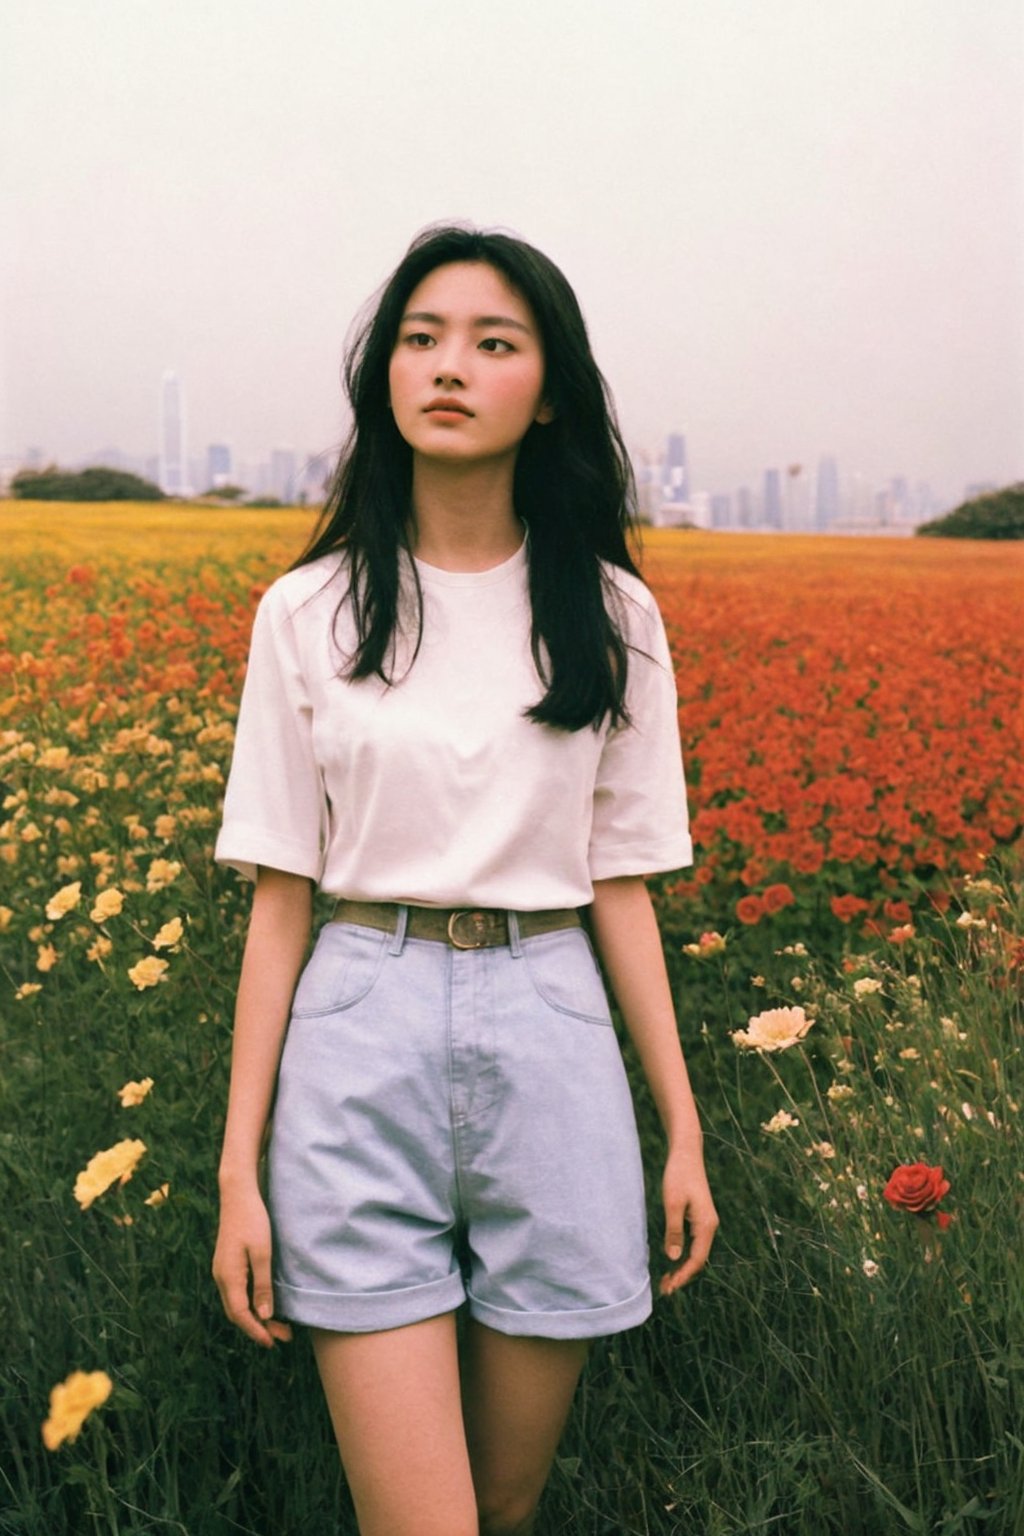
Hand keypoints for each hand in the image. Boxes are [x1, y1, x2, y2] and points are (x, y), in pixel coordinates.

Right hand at [212, 1184, 292, 1348]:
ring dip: (255, 1316)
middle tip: (283, 1337)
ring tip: (278, 1325)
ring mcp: (222, 1270)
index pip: (240, 1315)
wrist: (238, 1193)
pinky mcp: (227, 1263)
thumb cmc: (253, 1219)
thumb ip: (262, 1284)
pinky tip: (263, 1304)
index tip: (274, 1343)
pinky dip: (250, 1303)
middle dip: (259, 1328)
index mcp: (228, 1276)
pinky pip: (236, 1292)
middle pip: (237, 1313)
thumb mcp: (262, 1252)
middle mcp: (220, 1276)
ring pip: (236, 1303)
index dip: (256, 1331)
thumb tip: (264, 1315)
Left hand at [658, 1146, 718, 1296]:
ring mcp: (705, 1222)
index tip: (669, 1287)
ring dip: (682, 1267)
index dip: (683, 1276)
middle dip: (683, 1276)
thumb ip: (674, 1231)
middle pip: (699, 1259)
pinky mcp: (699, 1217)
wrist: (686, 1153)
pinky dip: (683, 1255)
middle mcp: (710, 1226)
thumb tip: (673, 1257)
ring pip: (697, 1252)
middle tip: (664, 1289)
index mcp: (706, 1225)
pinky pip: (694, 1243)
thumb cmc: (679, 1175)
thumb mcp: (672, 1203)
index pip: (697, 1259)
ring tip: (666, 1280)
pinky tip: (672, 1260)